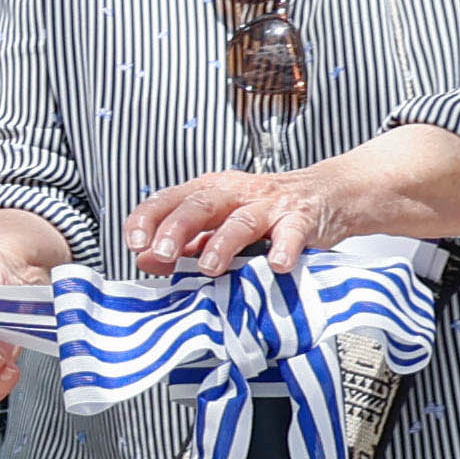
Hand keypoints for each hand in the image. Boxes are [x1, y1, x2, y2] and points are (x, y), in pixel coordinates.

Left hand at [125, 163, 344, 282]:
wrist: (325, 195)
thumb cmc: (263, 212)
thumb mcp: (219, 223)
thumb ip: (184, 242)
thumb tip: (144, 258)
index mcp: (208, 191)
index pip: (168, 199)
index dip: (147, 219)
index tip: (133, 243)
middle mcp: (235, 193)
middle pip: (200, 205)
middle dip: (176, 229)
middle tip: (161, 254)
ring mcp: (269, 205)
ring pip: (241, 221)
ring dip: (222, 244)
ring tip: (208, 267)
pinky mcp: (302, 219)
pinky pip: (292, 232)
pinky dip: (284, 248)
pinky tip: (277, 265)